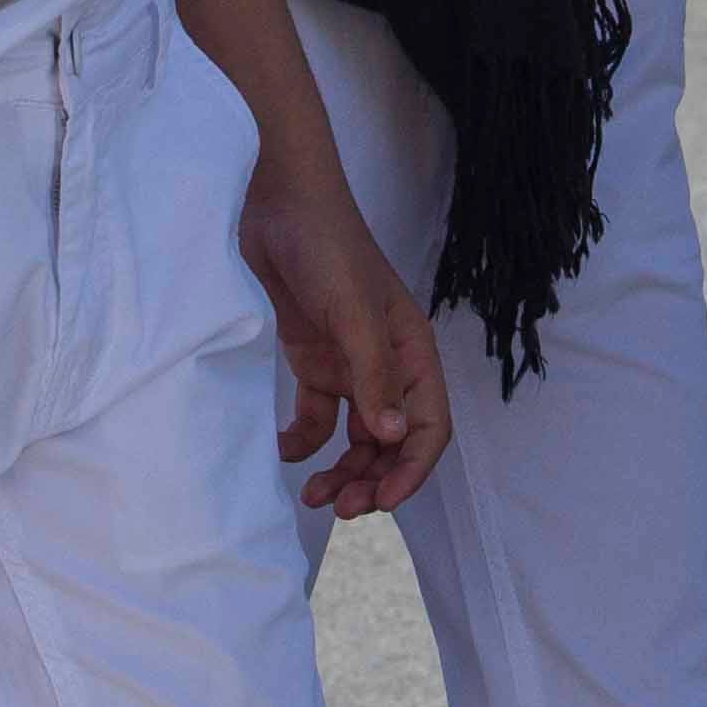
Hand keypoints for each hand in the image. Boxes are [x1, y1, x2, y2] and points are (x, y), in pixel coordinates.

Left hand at [238, 152, 446, 520]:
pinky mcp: (310, 356)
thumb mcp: (353, 313)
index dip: (411, 469)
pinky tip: (283, 451)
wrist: (277, 200)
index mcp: (411, 353)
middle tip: (339, 507)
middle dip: (373, 479)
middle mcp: (384, 364)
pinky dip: (303, 441)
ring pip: (355, 435)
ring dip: (342, 470)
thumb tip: (393, 438)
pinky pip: (315, 415)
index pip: (428, 427)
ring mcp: (346, 362)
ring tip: (314, 496)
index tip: (381, 501)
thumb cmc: (327, 248)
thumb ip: (373, 377)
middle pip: (391, 441)